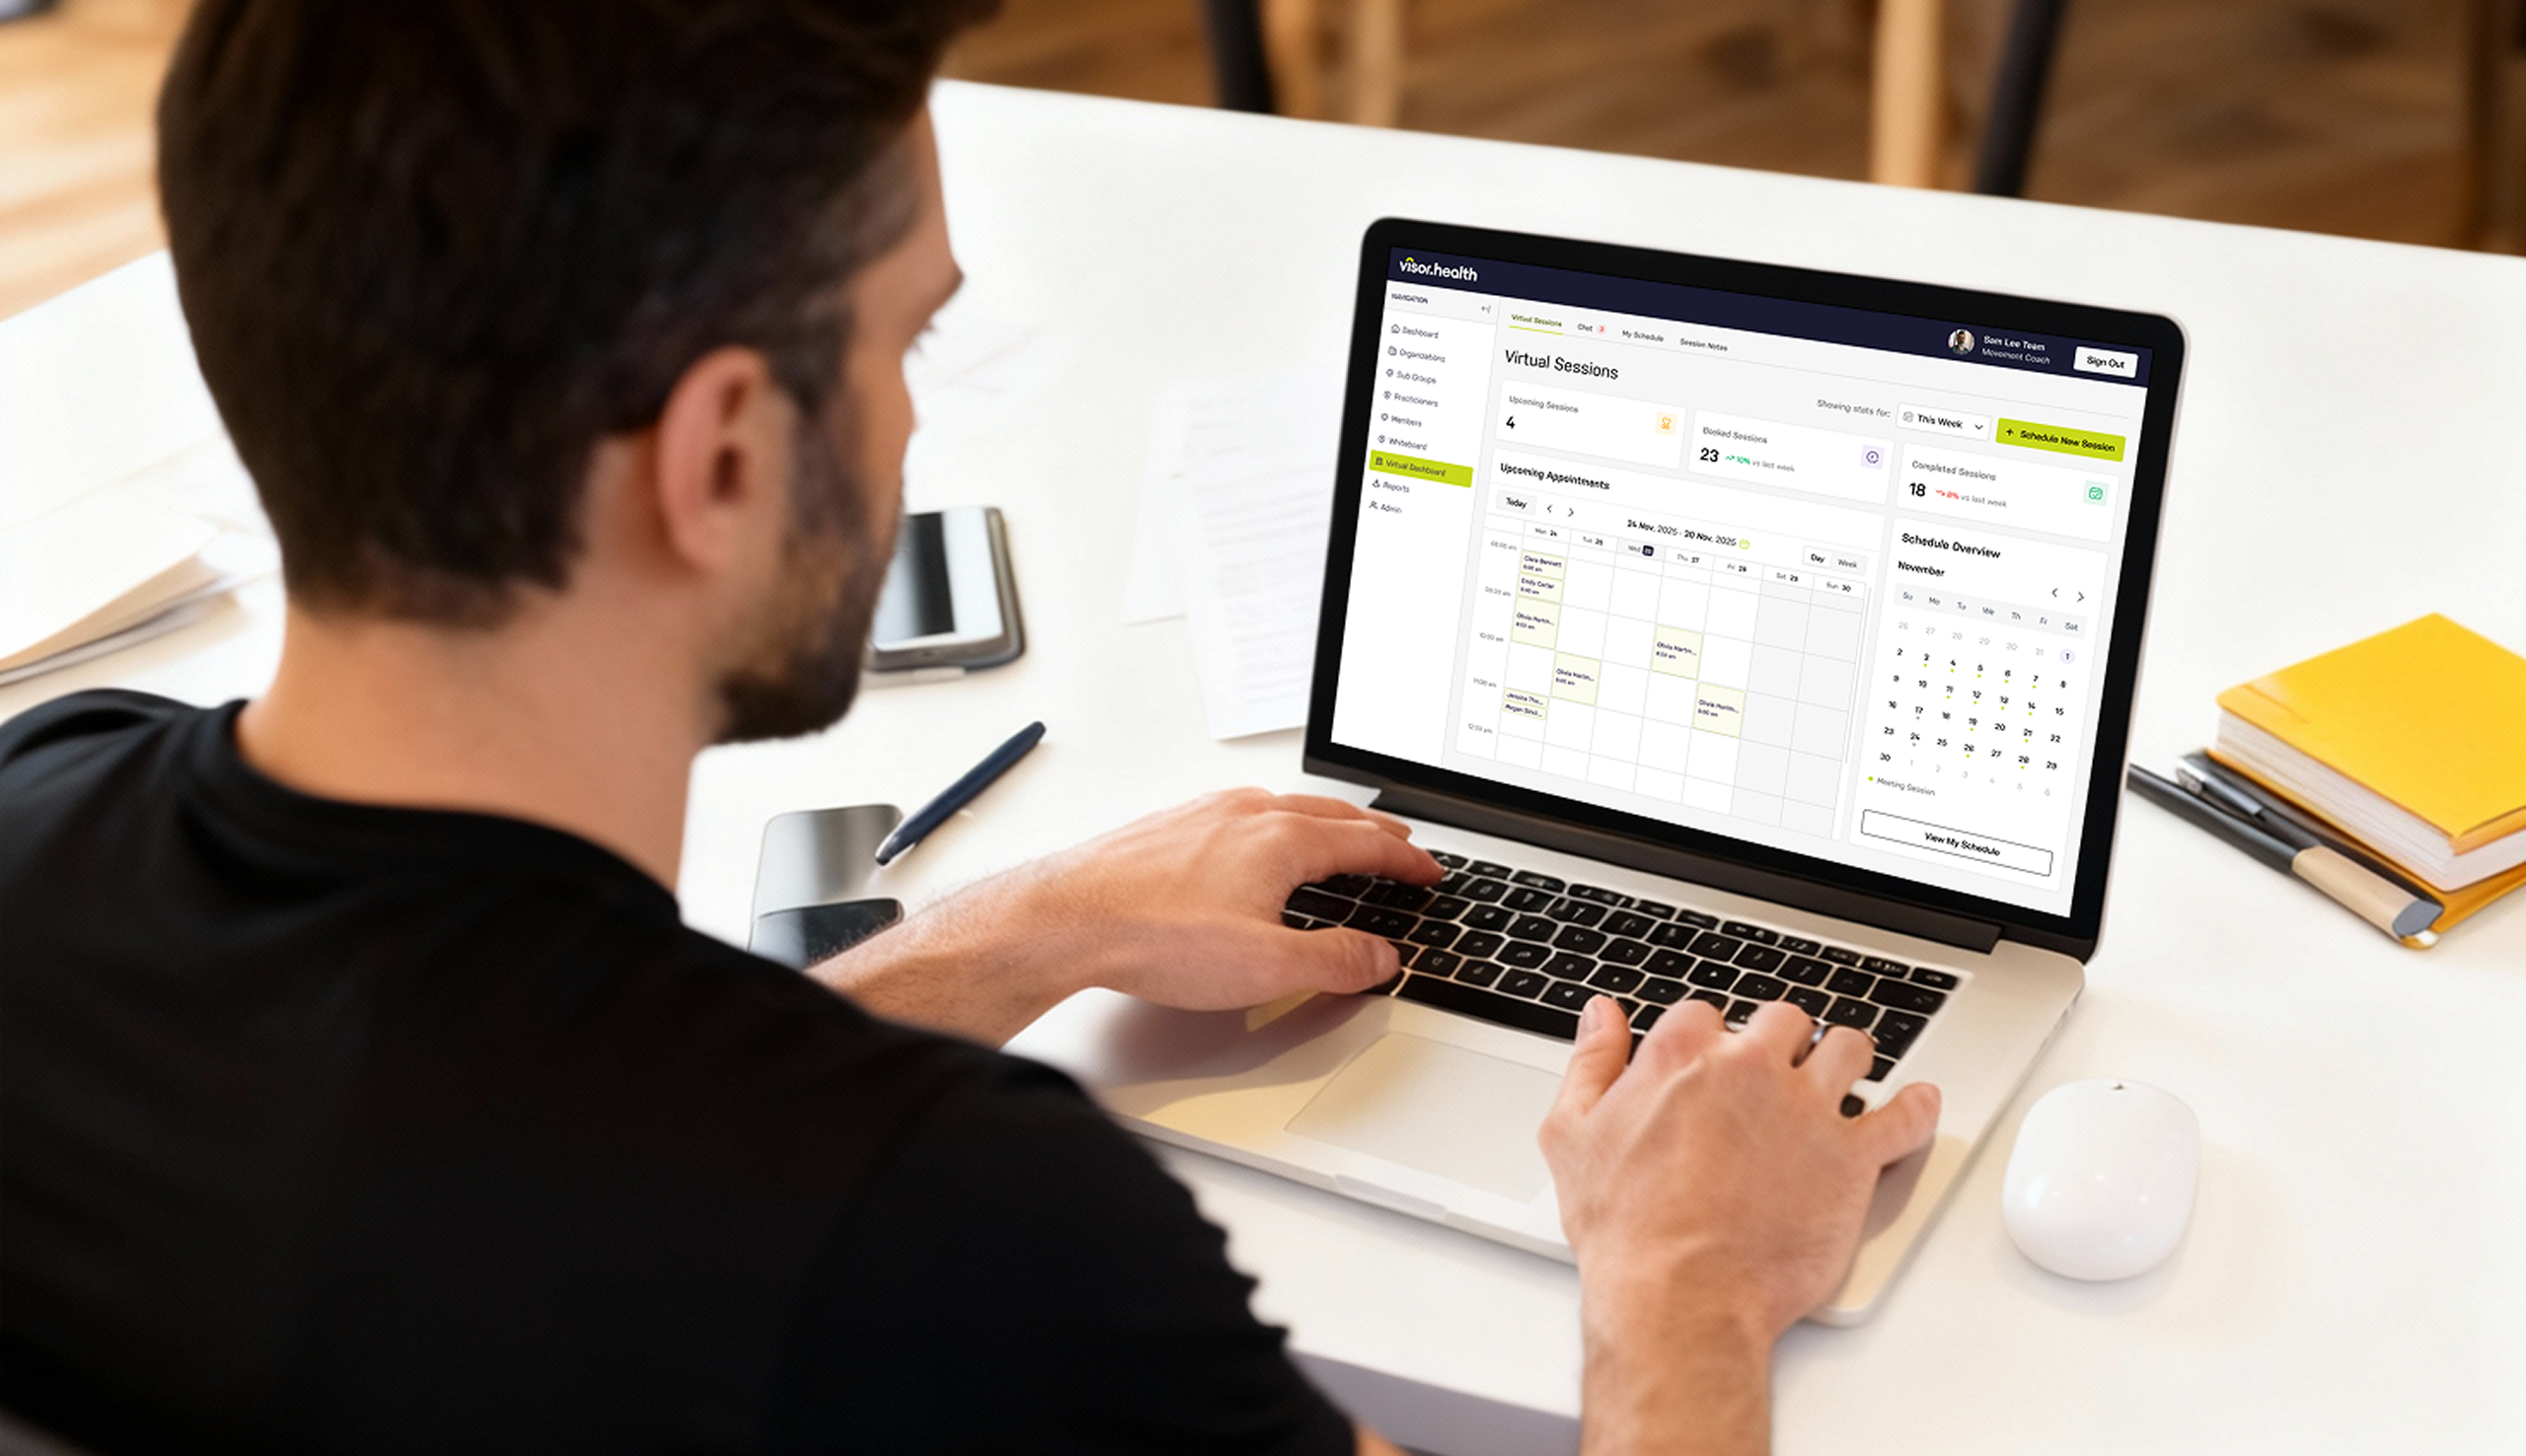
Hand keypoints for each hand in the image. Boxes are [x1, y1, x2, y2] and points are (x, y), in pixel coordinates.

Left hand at [1008, 788, 1440, 1009]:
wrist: (1065, 918)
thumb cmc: (1155, 936)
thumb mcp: (1267, 967)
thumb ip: (1334, 961)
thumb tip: (1380, 957)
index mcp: (1281, 840)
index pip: (1366, 844)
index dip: (1406, 861)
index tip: (1429, 871)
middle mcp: (1246, 813)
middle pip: (1330, 815)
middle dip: (1373, 833)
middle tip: (1399, 844)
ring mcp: (1204, 814)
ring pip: (1284, 808)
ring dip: (1324, 823)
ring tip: (1339, 838)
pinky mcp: (1170, 825)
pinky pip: (1243, 813)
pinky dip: (1276, 824)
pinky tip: (1259, 842)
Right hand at [1540, 997, 1938, 1455]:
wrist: (1679, 1294)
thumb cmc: (1626, 1228)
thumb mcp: (1572, 1135)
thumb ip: (1591, 1062)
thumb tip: (1600, 1017)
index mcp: (1682, 1056)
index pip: (1707, 1015)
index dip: (1712, 1040)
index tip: (1714, 1064)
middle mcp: (1750, 1068)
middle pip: (1784, 1021)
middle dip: (1781, 1042)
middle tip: (1777, 1074)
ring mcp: (1807, 1109)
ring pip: (1848, 1050)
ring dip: (1845, 1060)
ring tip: (1841, 1079)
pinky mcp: (1851, 1157)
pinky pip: (1904, 1116)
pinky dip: (1916, 1108)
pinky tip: (1916, 1105)